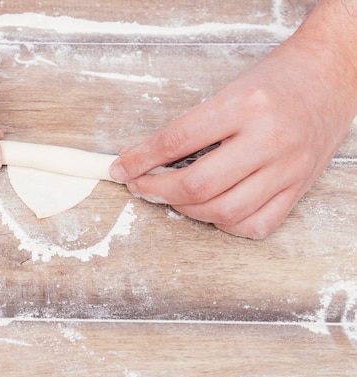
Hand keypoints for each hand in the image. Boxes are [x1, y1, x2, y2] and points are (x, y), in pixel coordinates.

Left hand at [110, 1, 356, 238]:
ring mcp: (287, 168)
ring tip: (171, 198)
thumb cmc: (278, 79)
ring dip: (186, 210)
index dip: (140, 159)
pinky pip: (256, 224)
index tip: (122, 167)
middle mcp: (268, 139)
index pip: (176, 141)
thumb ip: (191, 127)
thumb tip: (146, 157)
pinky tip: (212, 210)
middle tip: (141, 186)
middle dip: (156, 191)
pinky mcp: (299, 187)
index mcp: (244, 105)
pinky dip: (225, 223)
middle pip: (197, 185)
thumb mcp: (230, 90)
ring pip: (224, 211)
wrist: (333, 73)